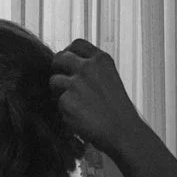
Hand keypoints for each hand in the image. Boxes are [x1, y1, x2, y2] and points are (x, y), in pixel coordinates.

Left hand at [49, 39, 145, 157]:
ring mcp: (75, 83)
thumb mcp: (109, 79)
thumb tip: (67, 64)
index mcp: (101, 60)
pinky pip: (57, 102)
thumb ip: (91, 69)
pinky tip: (79, 117)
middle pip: (60, 58)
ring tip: (75, 104)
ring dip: (58, 92)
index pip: (77, 44)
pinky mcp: (66, 101)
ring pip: (54, 81)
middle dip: (57, 69)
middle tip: (61, 82)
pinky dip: (64, 110)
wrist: (122, 131)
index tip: (67, 62)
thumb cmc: (117, 110)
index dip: (69, 52)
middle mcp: (87, 67)